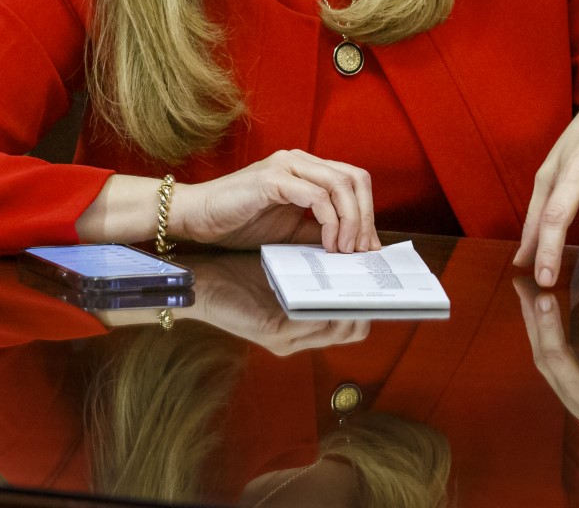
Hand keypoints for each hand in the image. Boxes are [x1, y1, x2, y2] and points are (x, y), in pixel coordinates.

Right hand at [174, 150, 380, 252]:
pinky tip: (327, 243)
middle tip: (361, 250)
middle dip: (364, 217)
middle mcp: (299, 160)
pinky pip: (315, 196)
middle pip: (353, 179)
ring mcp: (285, 166)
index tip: (369, 246)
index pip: (353, 180)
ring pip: (338, 185)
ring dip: (349, 221)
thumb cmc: (239, 221)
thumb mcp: (290, 230)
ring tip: (345, 250)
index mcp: (306, 168)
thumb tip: (353, 243)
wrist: (198, 217)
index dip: (367, 212)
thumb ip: (318, 229)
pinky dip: (328, 221)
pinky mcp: (272, 179)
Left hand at [181, 254, 369, 355]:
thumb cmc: (238, 270)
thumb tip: (348, 240)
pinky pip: (316, 325)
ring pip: (342, 330)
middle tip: (376, 267)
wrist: (200, 280)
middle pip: (355, 328)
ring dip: (357, 302)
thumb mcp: (283, 265)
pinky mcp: (275, 334)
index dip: (372, 297)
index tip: (377, 266)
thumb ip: (313, 262)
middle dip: (372, 300)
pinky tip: (334, 278)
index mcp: (305, 321)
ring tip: (361, 270)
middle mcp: (301, 336)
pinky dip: (332, 305)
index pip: (353, 320)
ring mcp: (290, 338)